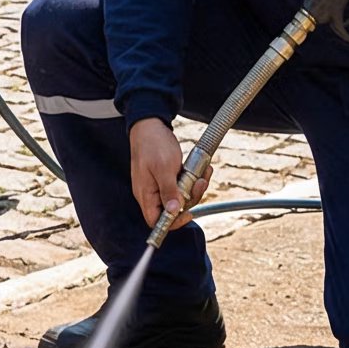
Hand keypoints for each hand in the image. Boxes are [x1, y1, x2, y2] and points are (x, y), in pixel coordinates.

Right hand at [130, 117, 208, 231]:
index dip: (172, 222)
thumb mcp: (164, 167)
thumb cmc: (153, 144)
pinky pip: (181, 185)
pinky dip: (192, 179)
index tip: (188, 213)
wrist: (150, 125)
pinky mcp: (166, 177)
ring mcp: (159, 185)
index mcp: (146, 194)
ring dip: (194, 186)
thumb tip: (173, 212)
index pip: (156, 221)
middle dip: (190, 198)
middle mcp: (151, 193)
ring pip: (180, 197)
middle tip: (199, 183)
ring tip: (203, 173)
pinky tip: (200, 170)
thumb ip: (168, 191)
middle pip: (173, 210)